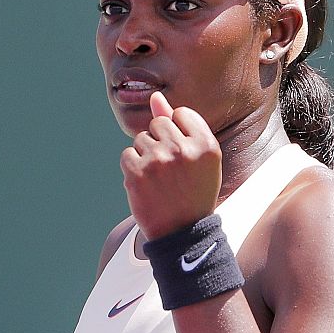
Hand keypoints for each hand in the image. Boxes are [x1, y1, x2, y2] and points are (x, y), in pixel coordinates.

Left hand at [121, 90, 222, 240]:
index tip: (182, 156)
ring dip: (145, 156)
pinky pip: (127, 155)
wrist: (181, 235)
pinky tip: (145, 185)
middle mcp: (183, 149)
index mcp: (206, 145)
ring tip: (159, 181)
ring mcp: (158, 161)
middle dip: (160, 142)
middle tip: (170, 171)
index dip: (177, 133)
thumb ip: (179, 125)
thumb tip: (155, 97)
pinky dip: (132, 169)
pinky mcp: (137, 173)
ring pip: (141, 139)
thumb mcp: (198, 159)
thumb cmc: (192, 193)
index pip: (181, 113)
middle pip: (158, 123)